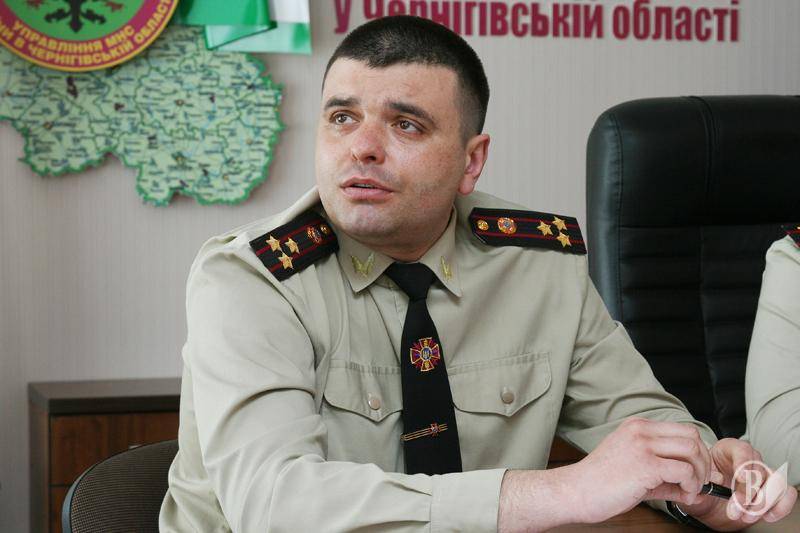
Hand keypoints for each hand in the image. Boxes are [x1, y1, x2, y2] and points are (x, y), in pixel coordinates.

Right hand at [567, 417, 714, 523]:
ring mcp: (643, 446)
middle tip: (700, 481)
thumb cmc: (600, 482)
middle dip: (703, 461)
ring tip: (691, 490)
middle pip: (692, 436)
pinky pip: (684, 471)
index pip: (682, 429)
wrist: (576, 491)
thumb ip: (664, 474)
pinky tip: (684, 496)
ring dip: (699, 474)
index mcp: (637, 426)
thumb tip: (694, 486)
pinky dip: (691, 485)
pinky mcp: (646, 465)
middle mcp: (641, 430)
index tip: (698, 471)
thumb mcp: (634, 468)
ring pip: (692, 450)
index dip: (697, 451)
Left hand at [678, 438, 796, 530]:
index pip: (743, 451)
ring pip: (775, 482)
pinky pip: (785, 493)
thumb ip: (697, 481)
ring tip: (747, 515)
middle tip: (736, 509)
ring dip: (763, 503)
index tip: (740, 478)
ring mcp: (762, 472)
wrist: (707, 489)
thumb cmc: (701, 478)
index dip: (743, 464)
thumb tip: (704, 490)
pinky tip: (767, 516)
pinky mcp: (770, 488)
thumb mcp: (694, 477)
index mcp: (729, 448)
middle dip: (749, 493)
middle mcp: (749, 458)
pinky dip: (780, 506)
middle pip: (759, 471)